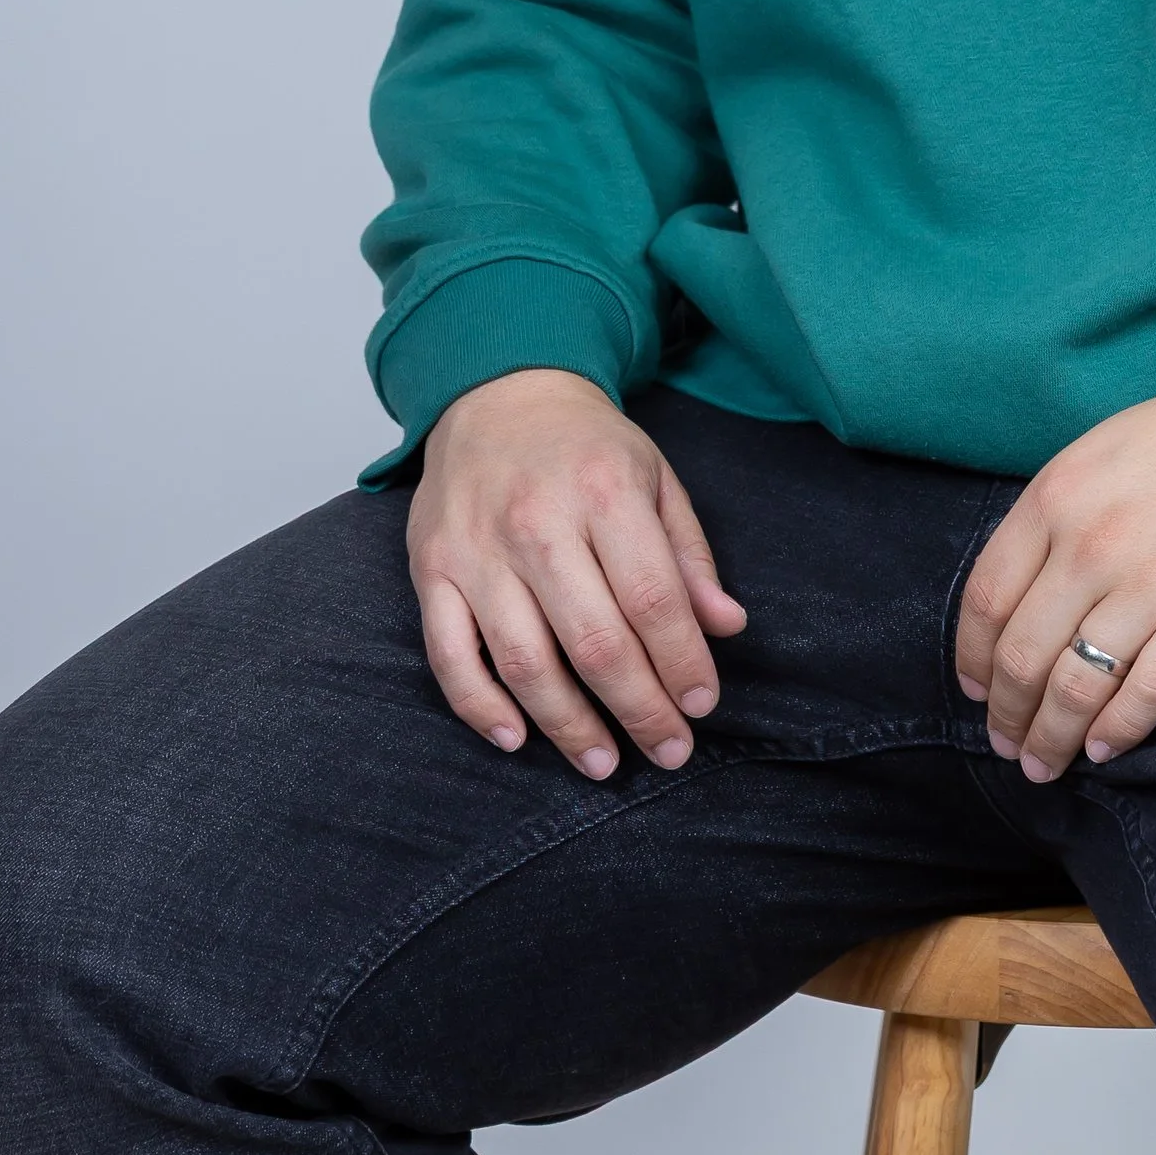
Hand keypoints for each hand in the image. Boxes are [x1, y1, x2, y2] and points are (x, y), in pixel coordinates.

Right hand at [408, 368, 745, 777]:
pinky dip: (480, 706)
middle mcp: (537, 522)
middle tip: (668, 750)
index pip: (653, 599)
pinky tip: (516, 738)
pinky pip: (449, 656)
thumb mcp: (657, 480)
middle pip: (595, 642)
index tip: (702, 705)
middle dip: (639, 709)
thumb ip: (690, 557)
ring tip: (604, 762)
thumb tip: (726, 627)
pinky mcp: (429, 569)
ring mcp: (476, 550)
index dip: (682, 663)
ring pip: (524, 660)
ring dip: (568, 725)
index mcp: (605, 493)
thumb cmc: (586, 448)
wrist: (497, 392)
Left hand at [955, 302, 1155, 781]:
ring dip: (1053, 736)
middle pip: (1023, 653)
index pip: (987, 598)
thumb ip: (1057, 511)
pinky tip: (1105, 749)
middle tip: (1006, 744)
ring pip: (1077, 684)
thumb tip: (1024, 587)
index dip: (972, 657)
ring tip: (1044, 763)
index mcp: (1056, 497)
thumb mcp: (1104, 450)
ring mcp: (1150, 581)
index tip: (974, 690)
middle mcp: (1090, 544)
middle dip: (1007, 712)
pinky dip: (1119, 729)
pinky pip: (1149, 689)